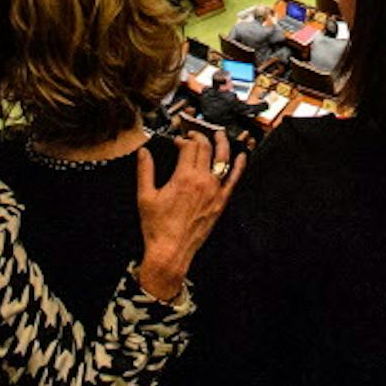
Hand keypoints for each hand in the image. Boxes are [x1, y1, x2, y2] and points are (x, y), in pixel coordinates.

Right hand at [135, 131, 244, 301]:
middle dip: (199, 137)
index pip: (188, 147)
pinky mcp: (221, 203)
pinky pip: (234, 180)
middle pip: (205, 149)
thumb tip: (143, 152)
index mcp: (183, 177)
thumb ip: (145, 171)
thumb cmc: (157, 227)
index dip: (182, 139)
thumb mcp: (145, 196)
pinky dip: (239, 167)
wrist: (171, 251)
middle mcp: (202, 181)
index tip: (177, 141)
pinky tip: (242, 157)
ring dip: (221, 143)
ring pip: (223, 160)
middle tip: (193, 135)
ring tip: (219, 134)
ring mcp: (214, 191)